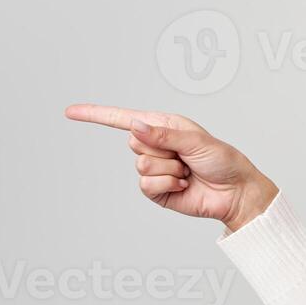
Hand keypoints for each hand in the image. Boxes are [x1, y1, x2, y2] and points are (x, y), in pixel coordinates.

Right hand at [62, 104, 278, 231]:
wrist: (234, 192)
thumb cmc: (222, 161)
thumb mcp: (195, 142)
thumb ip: (164, 135)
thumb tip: (135, 126)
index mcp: (163, 126)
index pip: (123, 119)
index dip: (96, 115)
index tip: (71, 111)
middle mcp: (155, 145)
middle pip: (134, 143)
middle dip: (163, 150)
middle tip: (186, 156)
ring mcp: (154, 168)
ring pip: (141, 165)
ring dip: (169, 169)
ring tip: (187, 171)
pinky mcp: (156, 190)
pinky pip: (146, 185)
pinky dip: (167, 184)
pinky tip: (183, 185)